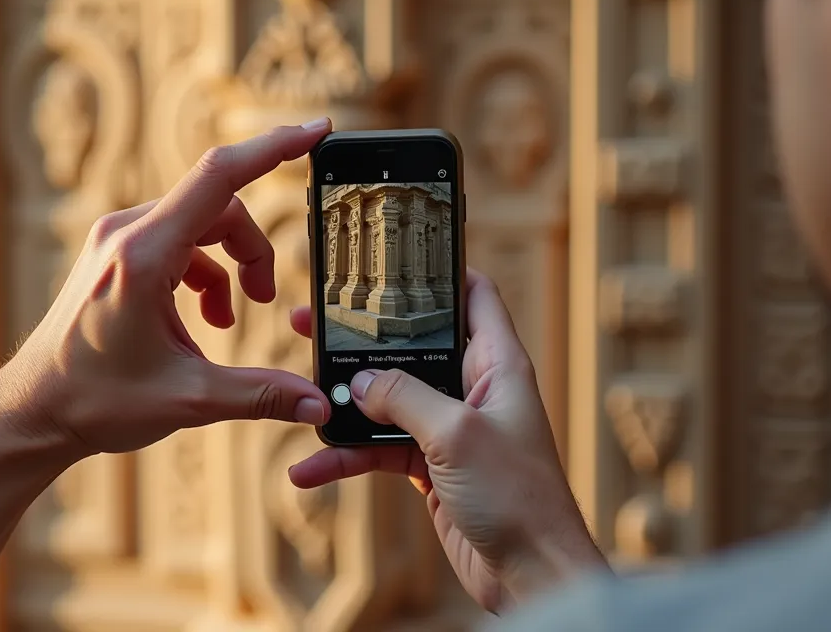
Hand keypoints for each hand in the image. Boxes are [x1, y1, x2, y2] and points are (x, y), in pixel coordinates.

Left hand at [0, 120, 333, 459]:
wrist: (33, 411)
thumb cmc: (95, 400)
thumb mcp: (189, 400)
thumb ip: (261, 394)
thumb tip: (318, 405)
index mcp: (144, 255)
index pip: (219, 175)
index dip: (274, 148)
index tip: (316, 131)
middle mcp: (127, 232)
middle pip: (219, 208)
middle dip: (253, 251)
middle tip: (265, 301)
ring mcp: (117, 239)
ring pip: (200, 224)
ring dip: (228, 265)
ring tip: (227, 320)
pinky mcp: (114, 252)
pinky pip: (177, 240)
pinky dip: (203, 272)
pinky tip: (201, 317)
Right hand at [286, 270, 608, 612]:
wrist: (531, 573)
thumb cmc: (519, 498)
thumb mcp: (457, 435)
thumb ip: (405, 397)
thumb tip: (362, 381)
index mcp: (497, 365)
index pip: (474, 296)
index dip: (439, 272)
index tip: (392, 257)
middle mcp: (474, 390)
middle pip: (413, 349)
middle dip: (363, 342)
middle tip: (312, 325)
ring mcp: (451, 429)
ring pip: (388, 402)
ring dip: (345, 407)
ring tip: (298, 401)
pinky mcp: (433, 467)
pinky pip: (382, 450)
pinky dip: (349, 458)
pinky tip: (312, 469)